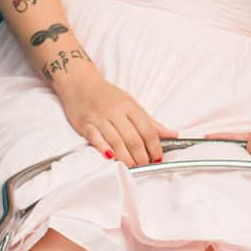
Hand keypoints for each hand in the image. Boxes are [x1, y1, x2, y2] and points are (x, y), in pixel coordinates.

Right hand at [56, 70, 174, 166]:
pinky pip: (95, 138)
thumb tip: (171, 135)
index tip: (158, 157)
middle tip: (146, 165)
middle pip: (133, 139)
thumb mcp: (131, 104)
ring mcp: (99, 118)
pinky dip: (104, 149)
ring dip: (126, 158)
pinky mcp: (84, 124)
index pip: (147, 130)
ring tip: (133, 167)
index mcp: (130, 107)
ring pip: (116, 142)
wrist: (79, 83)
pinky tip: (111, 158)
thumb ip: (150, 122)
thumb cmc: (107, 95)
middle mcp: (116, 112)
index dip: (155, 147)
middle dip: (141, 156)